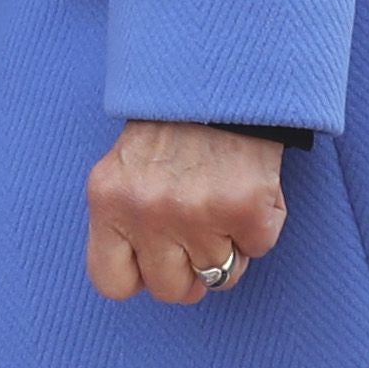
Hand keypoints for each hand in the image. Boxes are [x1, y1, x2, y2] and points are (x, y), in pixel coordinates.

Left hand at [86, 120, 290, 305]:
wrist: (221, 78)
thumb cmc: (172, 128)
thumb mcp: (125, 171)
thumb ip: (127, 222)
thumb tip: (148, 277)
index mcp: (109, 202)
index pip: (110, 282)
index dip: (140, 277)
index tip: (157, 260)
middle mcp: (147, 212)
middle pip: (170, 290)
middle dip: (190, 271)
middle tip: (200, 236)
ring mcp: (196, 214)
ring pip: (220, 277)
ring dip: (228, 248)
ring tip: (223, 204)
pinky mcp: (244, 210)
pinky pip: (258, 249)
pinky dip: (259, 226)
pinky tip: (248, 189)